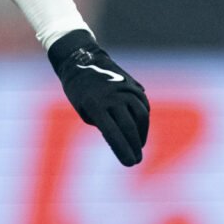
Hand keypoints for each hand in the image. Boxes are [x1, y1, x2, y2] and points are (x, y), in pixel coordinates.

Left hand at [48, 29, 149, 166]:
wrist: (84, 60)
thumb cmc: (79, 91)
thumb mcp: (84, 110)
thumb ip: (103, 124)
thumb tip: (124, 139)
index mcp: (95, 104)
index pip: (112, 133)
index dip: (122, 150)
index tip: (130, 163)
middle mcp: (112, 96)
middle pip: (129, 126)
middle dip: (134, 146)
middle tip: (136, 160)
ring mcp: (124, 89)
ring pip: (140, 116)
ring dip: (141, 135)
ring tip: (138, 146)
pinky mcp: (133, 85)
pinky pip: (143, 106)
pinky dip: (143, 120)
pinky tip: (140, 131)